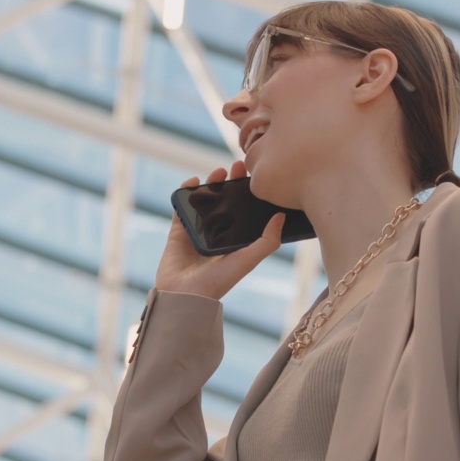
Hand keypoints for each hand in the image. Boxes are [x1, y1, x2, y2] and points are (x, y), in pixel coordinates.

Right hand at [155, 160, 285, 299]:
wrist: (185, 295)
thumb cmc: (218, 281)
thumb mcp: (248, 260)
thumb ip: (267, 241)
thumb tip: (281, 216)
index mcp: (234, 240)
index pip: (243, 211)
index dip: (249, 192)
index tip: (254, 175)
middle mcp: (217, 234)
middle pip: (225, 201)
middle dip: (231, 182)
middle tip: (237, 166)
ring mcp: (196, 231)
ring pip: (204, 201)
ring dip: (210, 184)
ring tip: (218, 172)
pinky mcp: (178, 231)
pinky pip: (181, 207)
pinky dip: (185, 192)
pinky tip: (193, 181)